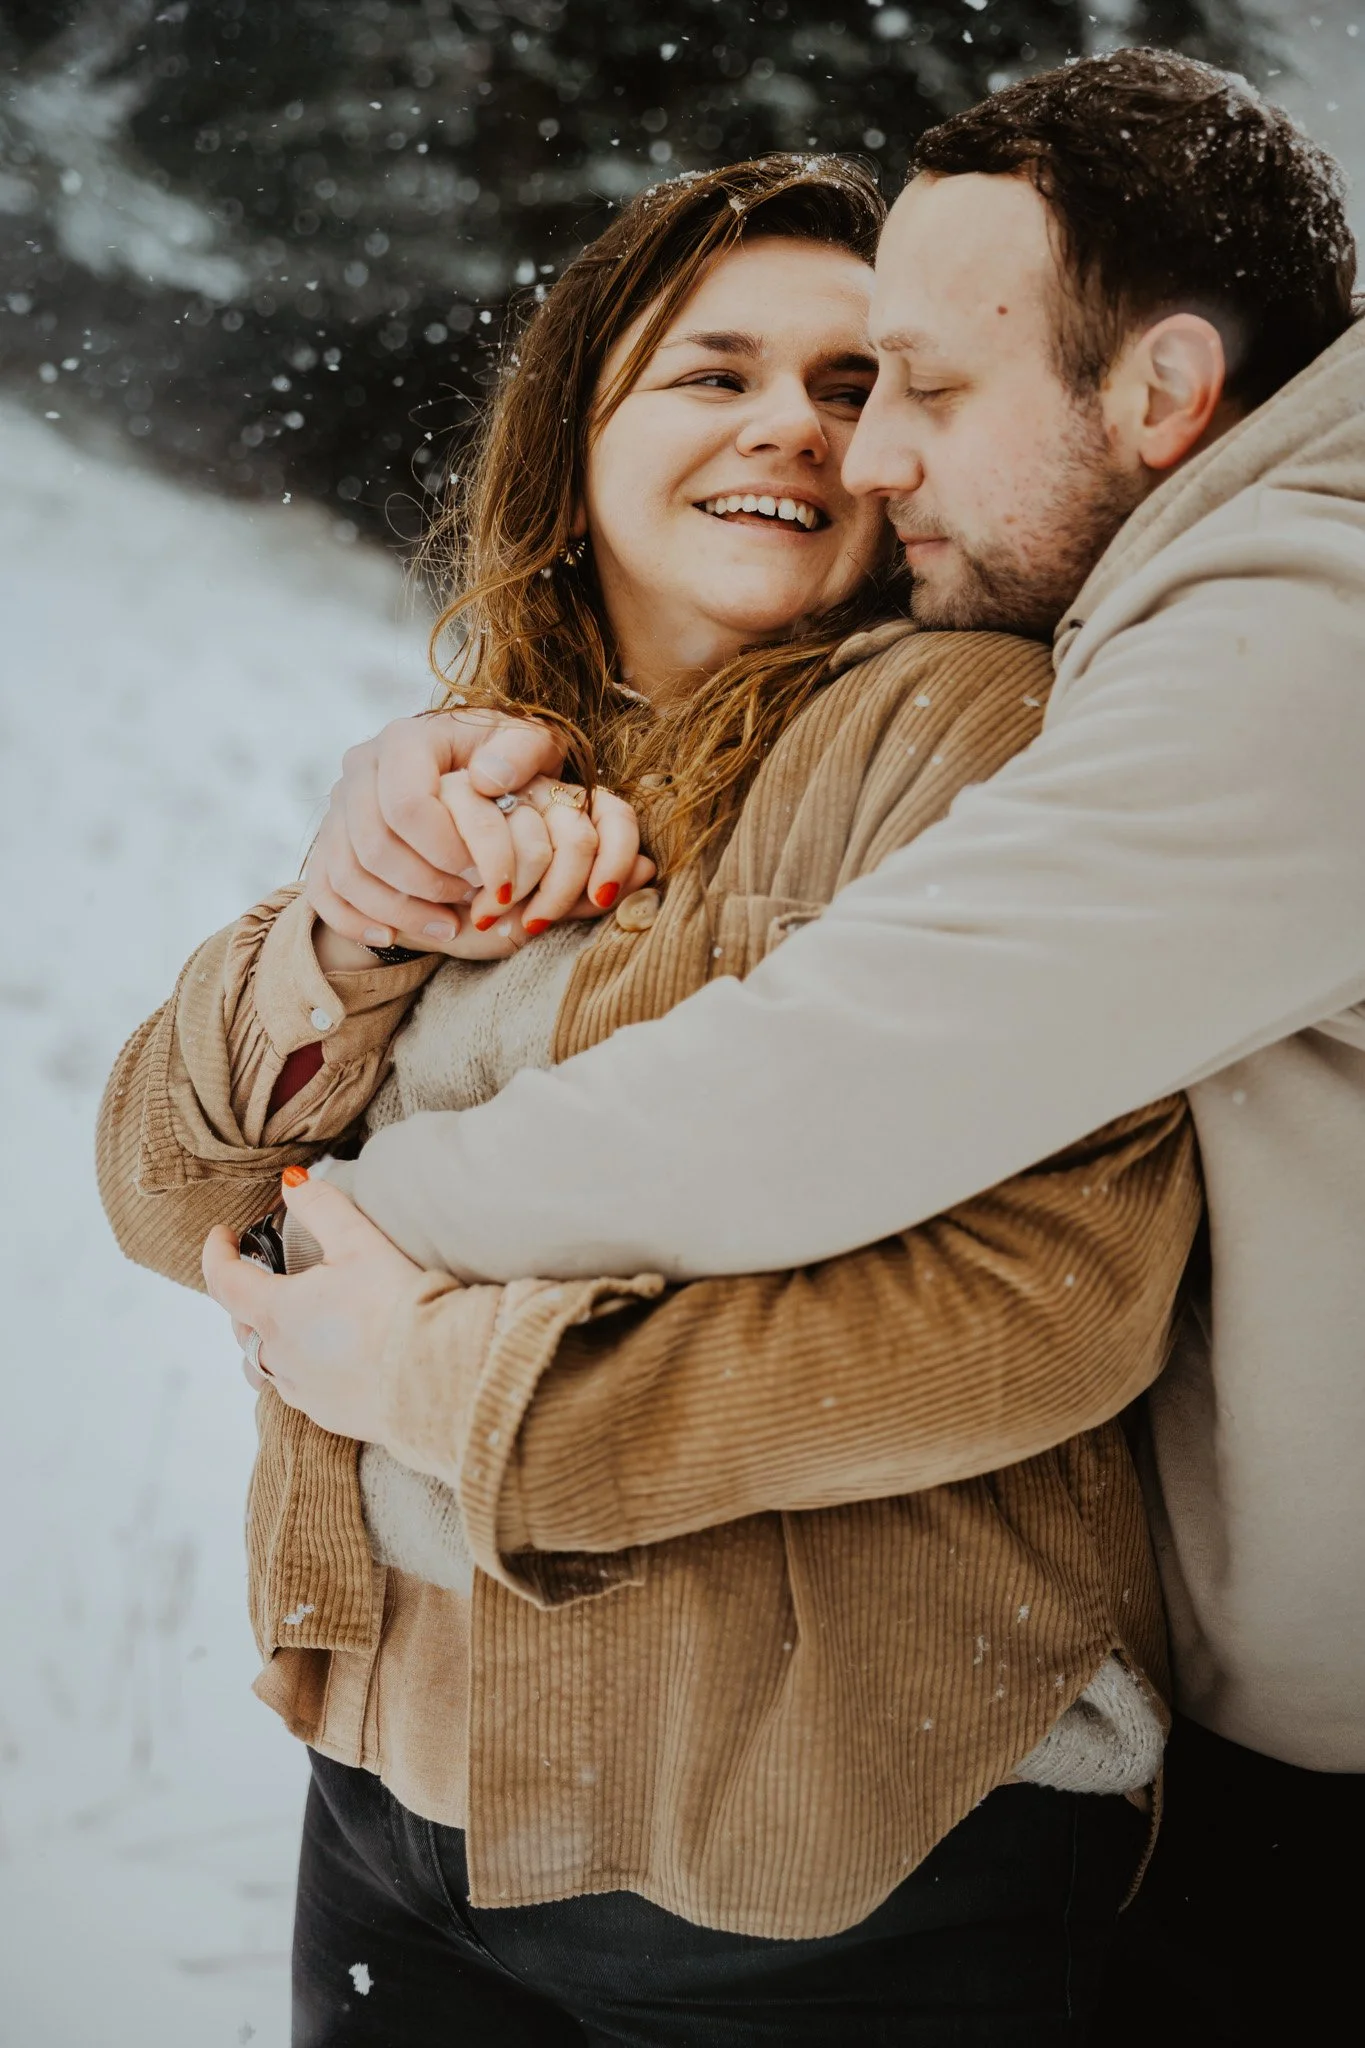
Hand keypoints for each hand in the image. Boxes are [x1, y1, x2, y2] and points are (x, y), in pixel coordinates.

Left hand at [202, 1170, 422, 1442]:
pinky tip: (326, 1357)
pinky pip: (297, 1390)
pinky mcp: (328, 1414)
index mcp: (276, 1312)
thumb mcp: (359, 1243)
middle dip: (245, 1296)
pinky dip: (299, 1368)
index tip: (222, 1234)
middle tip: (265, 1273)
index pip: (223, 1280)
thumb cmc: (396, 1306)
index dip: (216, 1252)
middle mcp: (278, 1357)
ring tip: (288, 1321)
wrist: (437, 1374)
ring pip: (263, 1365)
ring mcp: (301, 1391)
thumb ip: (320, 1207)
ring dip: (266, 1340)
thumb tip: (292, 1180)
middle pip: (241, 1325)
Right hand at [305, 709, 652, 954]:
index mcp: (405, 740)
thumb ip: (521, 753)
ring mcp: (340, 805)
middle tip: (473, 900)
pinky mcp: (330, 839)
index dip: (446, 850)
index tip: (484, 872)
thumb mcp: (531, 744)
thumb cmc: (507, 760)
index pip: (407, 804)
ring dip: (399, 910)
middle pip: (374, 843)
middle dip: (427, 885)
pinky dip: (352, 920)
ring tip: (449, 925)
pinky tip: (391, 936)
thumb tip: (486, 780)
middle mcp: (361, 767)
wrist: (472, 765)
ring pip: (347, 872)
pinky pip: (323, 888)